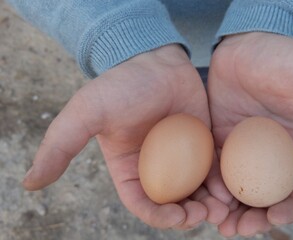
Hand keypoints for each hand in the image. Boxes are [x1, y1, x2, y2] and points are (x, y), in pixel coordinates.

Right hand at [22, 44, 231, 228]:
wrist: (154, 59)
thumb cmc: (119, 86)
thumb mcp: (85, 114)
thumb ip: (60, 146)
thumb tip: (29, 184)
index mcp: (129, 169)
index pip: (142, 203)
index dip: (159, 217)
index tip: (178, 219)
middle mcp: (156, 167)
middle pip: (173, 203)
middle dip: (189, 216)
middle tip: (205, 214)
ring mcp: (182, 157)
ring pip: (196, 191)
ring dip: (210, 204)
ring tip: (222, 206)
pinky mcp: (202, 144)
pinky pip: (213, 169)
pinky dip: (221, 182)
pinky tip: (229, 186)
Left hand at [208, 32, 292, 236]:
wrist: (244, 43)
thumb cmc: (284, 58)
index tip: (275, 218)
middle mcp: (274, 154)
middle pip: (268, 197)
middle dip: (256, 219)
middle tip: (239, 230)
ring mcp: (246, 150)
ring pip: (240, 189)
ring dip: (231, 210)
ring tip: (220, 223)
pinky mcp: (221, 141)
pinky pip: (216, 170)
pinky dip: (212, 187)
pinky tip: (204, 195)